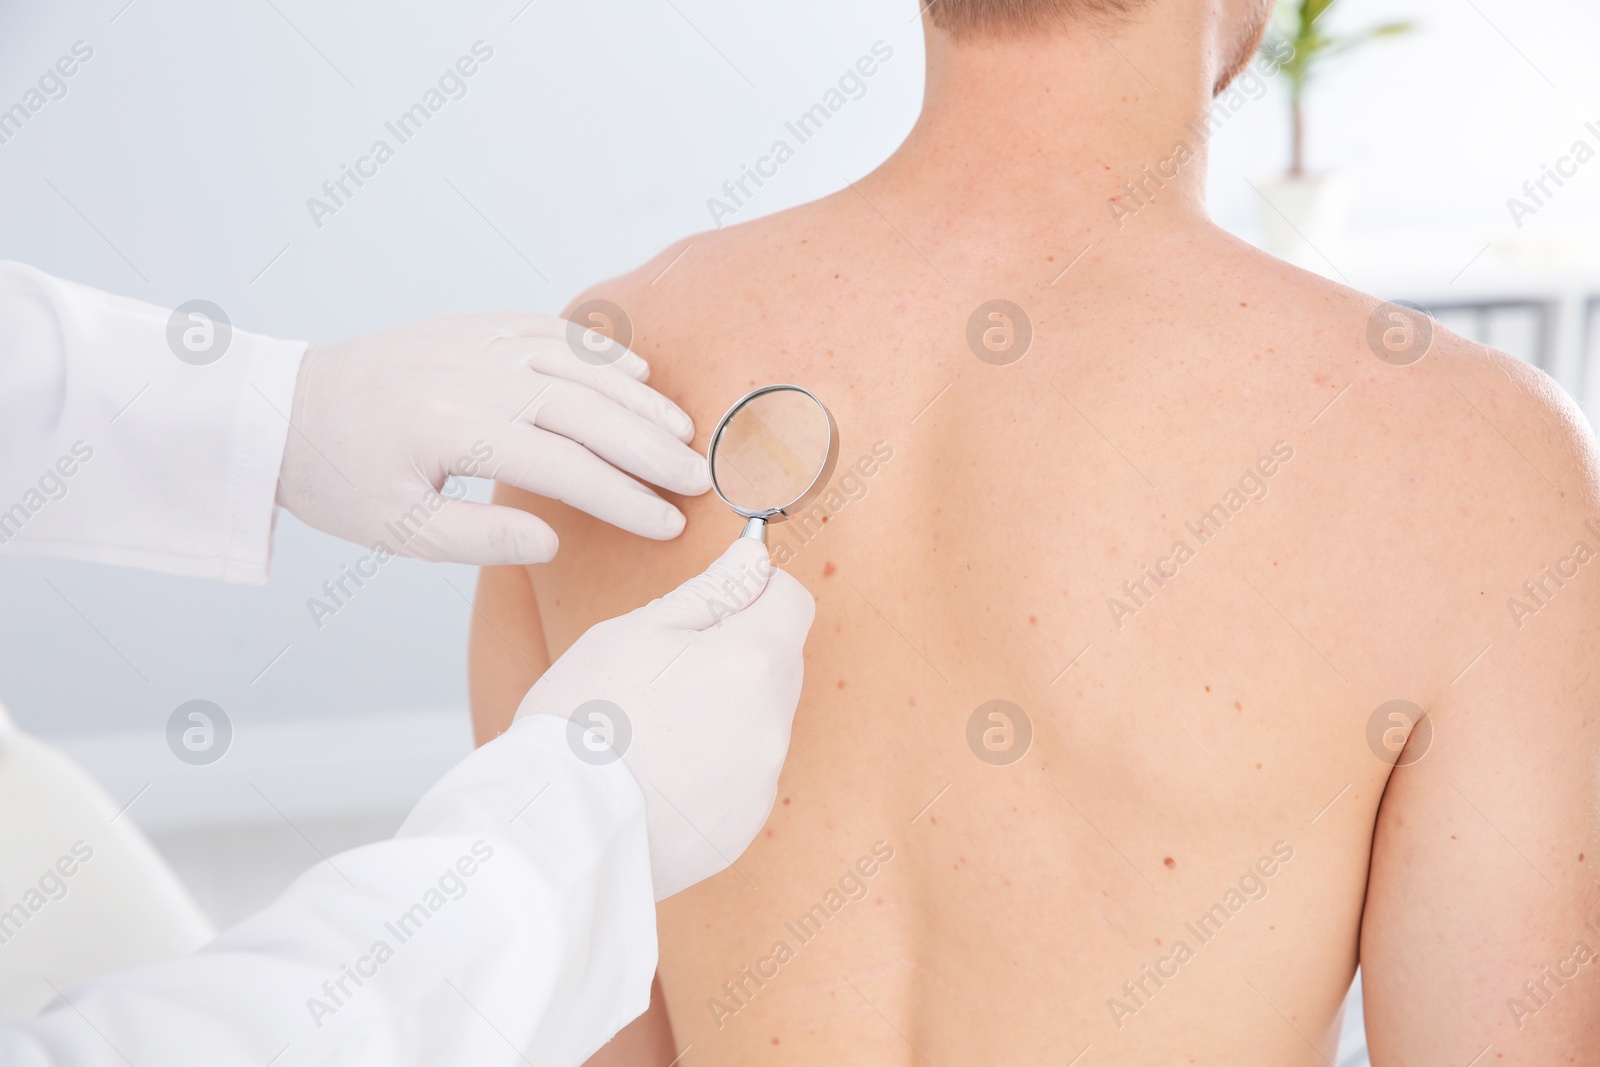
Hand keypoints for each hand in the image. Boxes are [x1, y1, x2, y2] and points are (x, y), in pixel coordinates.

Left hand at [276, 313, 710, 564]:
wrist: (284, 409)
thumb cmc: (338, 479)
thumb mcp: (396, 531)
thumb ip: (478, 540)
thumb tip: (555, 539)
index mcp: (454, 430)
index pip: (566, 468)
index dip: (625, 499)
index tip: (667, 524)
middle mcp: (473, 374)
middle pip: (588, 410)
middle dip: (652, 448)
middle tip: (700, 479)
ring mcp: (476, 342)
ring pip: (579, 366)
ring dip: (637, 399)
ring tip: (682, 433)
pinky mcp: (473, 326)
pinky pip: (551, 330)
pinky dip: (599, 351)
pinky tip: (637, 374)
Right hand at [515, 538, 814, 899]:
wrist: (558, 827)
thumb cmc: (586, 716)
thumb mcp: (638, 631)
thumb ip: (710, 591)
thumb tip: (753, 558)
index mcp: (753, 663)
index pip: (793, 602)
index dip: (758, 589)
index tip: (719, 598)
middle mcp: (773, 725)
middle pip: (780, 663)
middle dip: (739, 650)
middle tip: (666, 665)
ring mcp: (761, 782)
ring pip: (760, 721)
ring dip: (725, 710)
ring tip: (654, 725)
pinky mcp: (741, 828)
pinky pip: (742, 777)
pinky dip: (713, 766)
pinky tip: (658, 773)